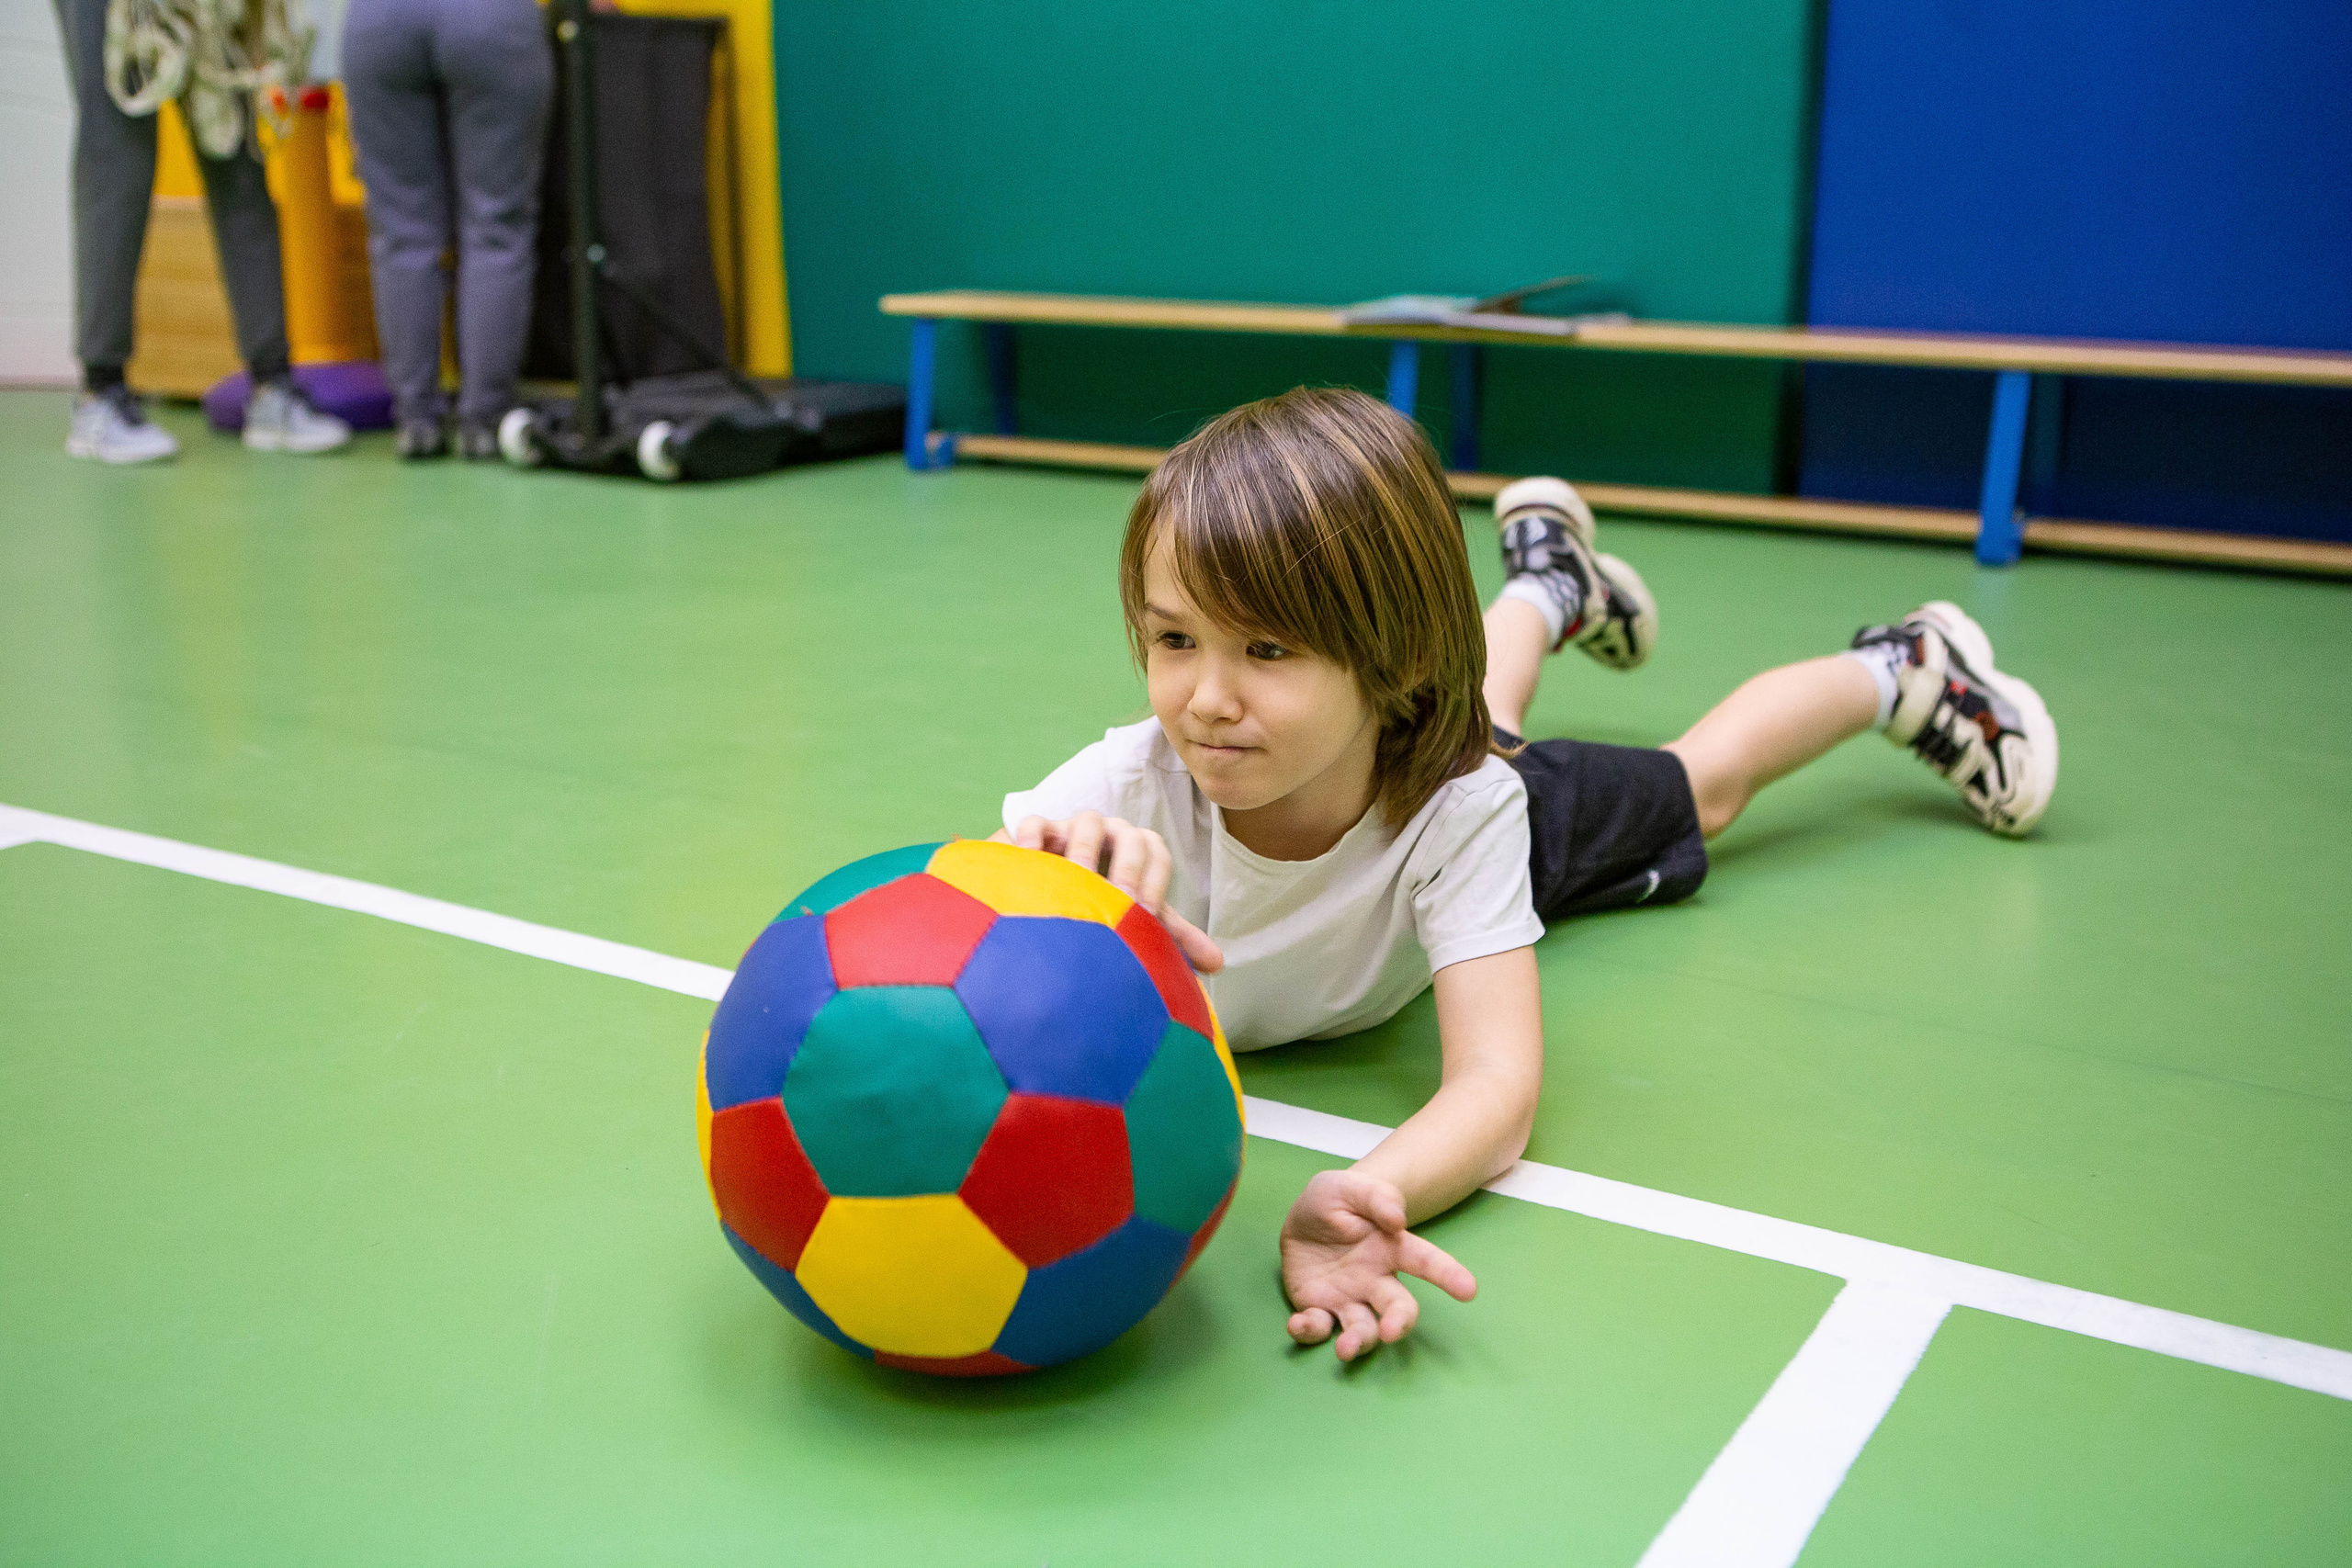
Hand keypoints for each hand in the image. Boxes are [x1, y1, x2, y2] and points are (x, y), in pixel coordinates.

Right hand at [995, 811, 1222, 972]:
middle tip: (1118, 900)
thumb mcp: (1131, 920)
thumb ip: (1169, 936)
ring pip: (1088, 821)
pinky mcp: (1032, 834)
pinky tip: (1034, 863)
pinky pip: (1035, 823)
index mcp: (1135, 854)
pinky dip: (1035, 838)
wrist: (1041, 895)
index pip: (1157, 852)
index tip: (1144, 914)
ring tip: (1079, 881)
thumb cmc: (1095, 907)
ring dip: (1087, 850)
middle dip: (1128, 867)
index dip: (1155, 881)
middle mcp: (1108, 837)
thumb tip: (1218, 964)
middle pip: (1129, 833)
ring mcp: (1069, 830)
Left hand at [1281, 1169, 1476, 1360]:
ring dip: (1358, 1341)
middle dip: (1399, 1322)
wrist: (1301, 1218)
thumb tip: (1397, 1221)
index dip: (1448, 1275)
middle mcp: (1375, 1280)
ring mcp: (1348, 1298)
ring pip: (1363, 1328)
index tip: (1469, 1290)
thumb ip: (1376, 1198)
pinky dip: (1310, 1331)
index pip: (1425, 1261)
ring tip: (1345, 1349)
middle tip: (1391, 1331)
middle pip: (1398, 1307)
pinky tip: (1299, 1323)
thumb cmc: (1334, 1201)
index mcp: (1391, 1248)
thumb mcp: (1349, 1188)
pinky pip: (1318, 1327)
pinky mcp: (1319, 1309)